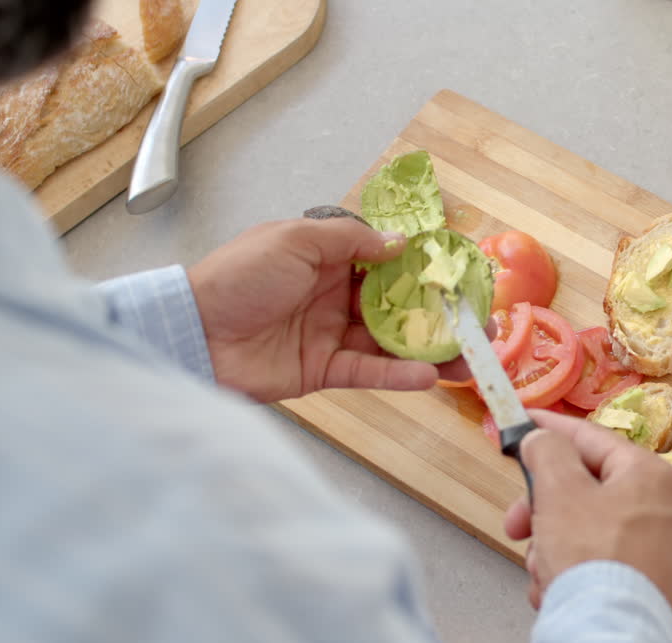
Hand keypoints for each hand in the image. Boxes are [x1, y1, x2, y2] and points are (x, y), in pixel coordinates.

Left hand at [188, 218, 470, 402]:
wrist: (193, 333)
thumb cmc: (237, 277)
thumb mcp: (294, 240)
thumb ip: (350, 240)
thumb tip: (399, 242)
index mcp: (325, 258)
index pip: (385, 261)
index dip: (422, 268)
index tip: (458, 274)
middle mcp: (333, 296)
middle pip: (398, 305)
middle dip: (439, 313)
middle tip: (478, 321)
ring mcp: (330, 335)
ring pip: (391, 343)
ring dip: (430, 349)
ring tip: (469, 356)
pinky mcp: (321, 372)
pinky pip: (368, 373)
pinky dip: (398, 375)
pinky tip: (429, 374)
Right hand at [504, 410, 671, 610]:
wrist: (612, 640)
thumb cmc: (591, 557)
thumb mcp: (560, 489)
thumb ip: (547, 452)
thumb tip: (542, 439)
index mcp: (649, 475)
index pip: (591, 438)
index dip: (549, 428)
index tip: (520, 421)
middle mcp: (660, 509)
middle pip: (583, 490)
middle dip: (541, 510)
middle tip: (514, 525)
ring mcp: (653, 550)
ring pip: (581, 530)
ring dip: (549, 547)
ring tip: (543, 571)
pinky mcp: (641, 584)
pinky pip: (593, 562)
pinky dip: (567, 572)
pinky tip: (554, 591)